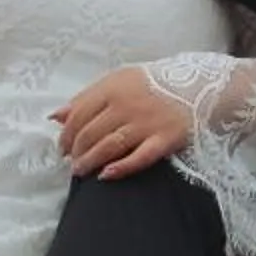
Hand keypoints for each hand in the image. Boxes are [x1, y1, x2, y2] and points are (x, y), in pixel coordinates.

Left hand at [54, 68, 190, 177]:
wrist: (199, 85)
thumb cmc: (153, 83)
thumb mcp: (118, 80)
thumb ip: (86, 97)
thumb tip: (56, 116)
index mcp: (113, 88)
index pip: (79, 114)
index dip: (66, 134)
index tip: (62, 147)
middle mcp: (127, 105)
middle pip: (91, 133)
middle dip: (76, 151)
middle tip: (71, 162)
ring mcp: (147, 124)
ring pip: (109, 147)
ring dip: (90, 161)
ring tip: (80, 171)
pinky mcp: (165, 140)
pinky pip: (140, 158)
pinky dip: (121, 168)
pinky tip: (106, 175)